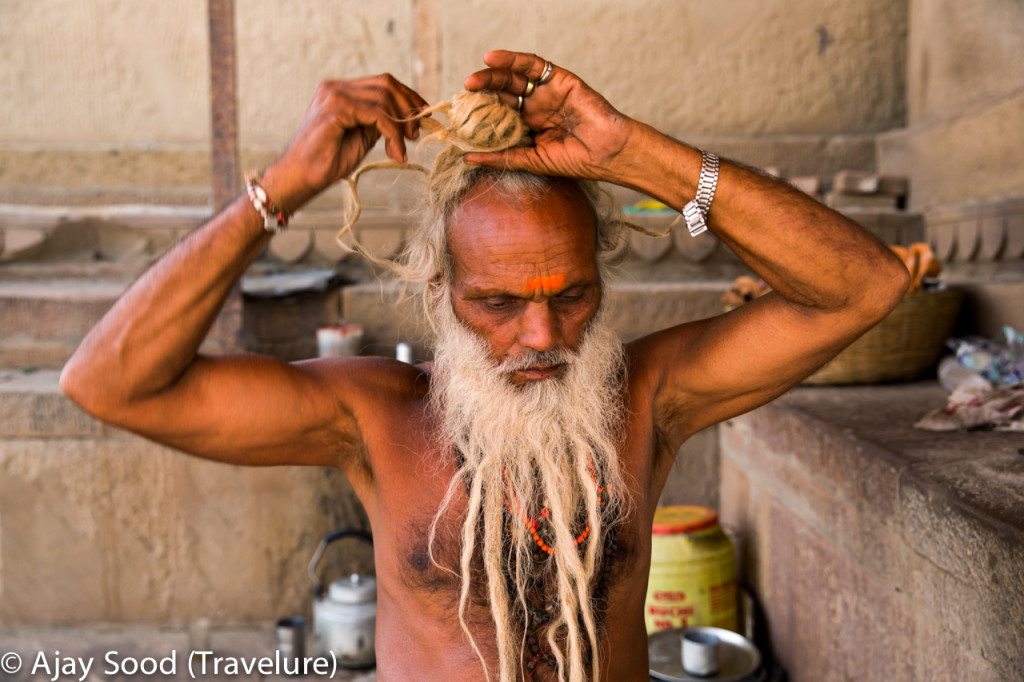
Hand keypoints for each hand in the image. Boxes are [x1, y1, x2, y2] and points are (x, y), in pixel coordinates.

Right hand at [264, 74, 427, 211]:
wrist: (300, 178)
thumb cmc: (327, 162)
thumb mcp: (361, 137)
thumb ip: (378, 122)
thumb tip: (405, 117)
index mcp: (340, 90)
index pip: (382, 82)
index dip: (407, 96)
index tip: (423, 116)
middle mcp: (335, 87)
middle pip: (386, 83)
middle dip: (408, 107)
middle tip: (416, 134)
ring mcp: (333, 95)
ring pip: (384, 98)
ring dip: (401, 125)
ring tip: (402, 149)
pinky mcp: (336, 109)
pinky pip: (377, 115)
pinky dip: (392, 133)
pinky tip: (394, 153)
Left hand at [462, 51, 637, 182]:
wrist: (606, 152)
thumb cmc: (575, 161)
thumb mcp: (531, 160)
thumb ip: (502, 157)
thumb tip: (467, 157)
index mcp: (529, 126)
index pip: (498, 114)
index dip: (479, 113)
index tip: (459, 116)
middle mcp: (535, 106)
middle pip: (502, 94)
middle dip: (482, 92)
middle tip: (464, 94)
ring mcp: (546, 92)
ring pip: (513, 77)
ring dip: (492, 75)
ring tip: (473, 80)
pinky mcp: (558, 79)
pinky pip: (532, 65)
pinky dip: (512, 59)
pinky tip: (492, 59)